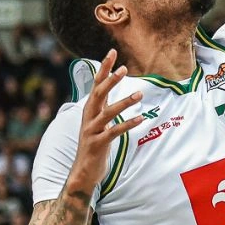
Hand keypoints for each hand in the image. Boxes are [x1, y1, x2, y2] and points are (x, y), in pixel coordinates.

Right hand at [68, 49, 142, 193]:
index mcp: (90, 110)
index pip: (96, 84)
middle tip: (124, 69)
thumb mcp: (98, 122)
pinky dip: (127, 124)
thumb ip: (103, 106)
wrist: (83, 172)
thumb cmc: (94, 145)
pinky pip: (114, 132)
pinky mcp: (97, 144)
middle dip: (110, 80)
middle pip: (98, 94)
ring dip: (124, 102)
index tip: (112, 52)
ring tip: (140, 93)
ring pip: (108, 113)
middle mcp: (88, 117)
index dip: (104, 68)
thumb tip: (108, 89)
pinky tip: (140, 118)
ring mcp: (91, 131)